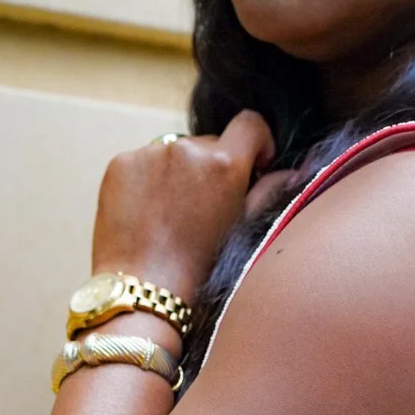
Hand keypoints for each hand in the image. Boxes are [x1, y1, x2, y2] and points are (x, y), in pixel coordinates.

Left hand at [91, 110, 275, 300]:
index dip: (256, 143)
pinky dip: (149, 181)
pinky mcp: (122, 163)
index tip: (252, 167)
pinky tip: (149, 216)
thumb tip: (293, 172)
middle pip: (210, 144)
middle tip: (206, 211)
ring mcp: (150, 153)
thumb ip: (270, 193)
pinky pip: (144, 162)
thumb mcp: (243, 231)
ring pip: (176, 153)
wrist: (145, 290)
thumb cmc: (200, 271)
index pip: (250, 124)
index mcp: (224, 164)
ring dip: (180, 175)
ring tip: (174, 218)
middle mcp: (187, 149)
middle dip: (213, 169)